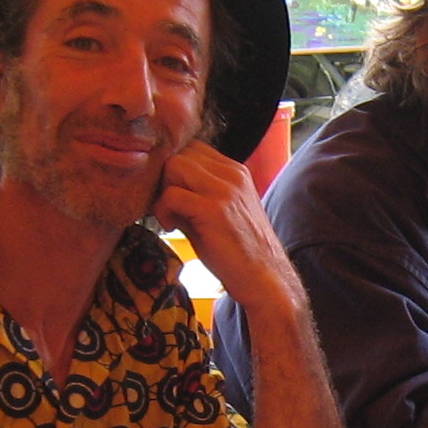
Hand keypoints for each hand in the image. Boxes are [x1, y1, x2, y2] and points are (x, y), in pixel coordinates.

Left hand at [153, 142, 300, 314]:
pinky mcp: (213, 209)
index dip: (176, 170)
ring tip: (171, 217)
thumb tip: (163, 187)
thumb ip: (198, 193)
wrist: (265, 278)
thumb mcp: (221, 212)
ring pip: (174, 165)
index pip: (193, 148)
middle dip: (166, 179)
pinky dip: (163, 210)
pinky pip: (171, 194)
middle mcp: (232, 174)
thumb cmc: (240, 251)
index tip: (175, 197)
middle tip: (169, 207)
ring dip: (163, 191)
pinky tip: (172, 227)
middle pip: (181, 153)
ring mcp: (224, 190)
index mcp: (236, 172)